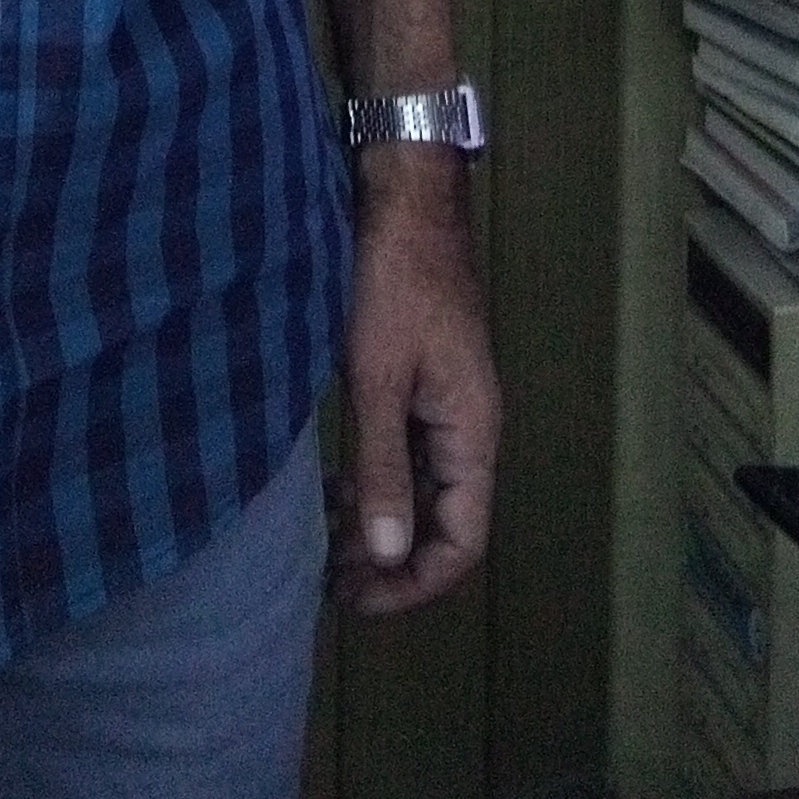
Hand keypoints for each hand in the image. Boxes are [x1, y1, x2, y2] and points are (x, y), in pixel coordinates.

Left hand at [329, 162, 500, 614]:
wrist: (407, 198)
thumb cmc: (394, 281)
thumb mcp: (378, 377)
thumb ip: (384, 467)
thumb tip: (387, 555)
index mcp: (472, 434)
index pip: (461, 542)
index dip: (412, 584)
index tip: (355, 599)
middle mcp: (471, 428)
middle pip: (444, 524)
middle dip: (391, 562)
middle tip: (329, 582)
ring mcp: (450, 405)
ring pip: (425, 491)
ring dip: (382, 523)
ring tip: (326, 543)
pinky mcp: (427, 382)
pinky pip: (411, 455)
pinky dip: (379, 481)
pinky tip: (338, 486)